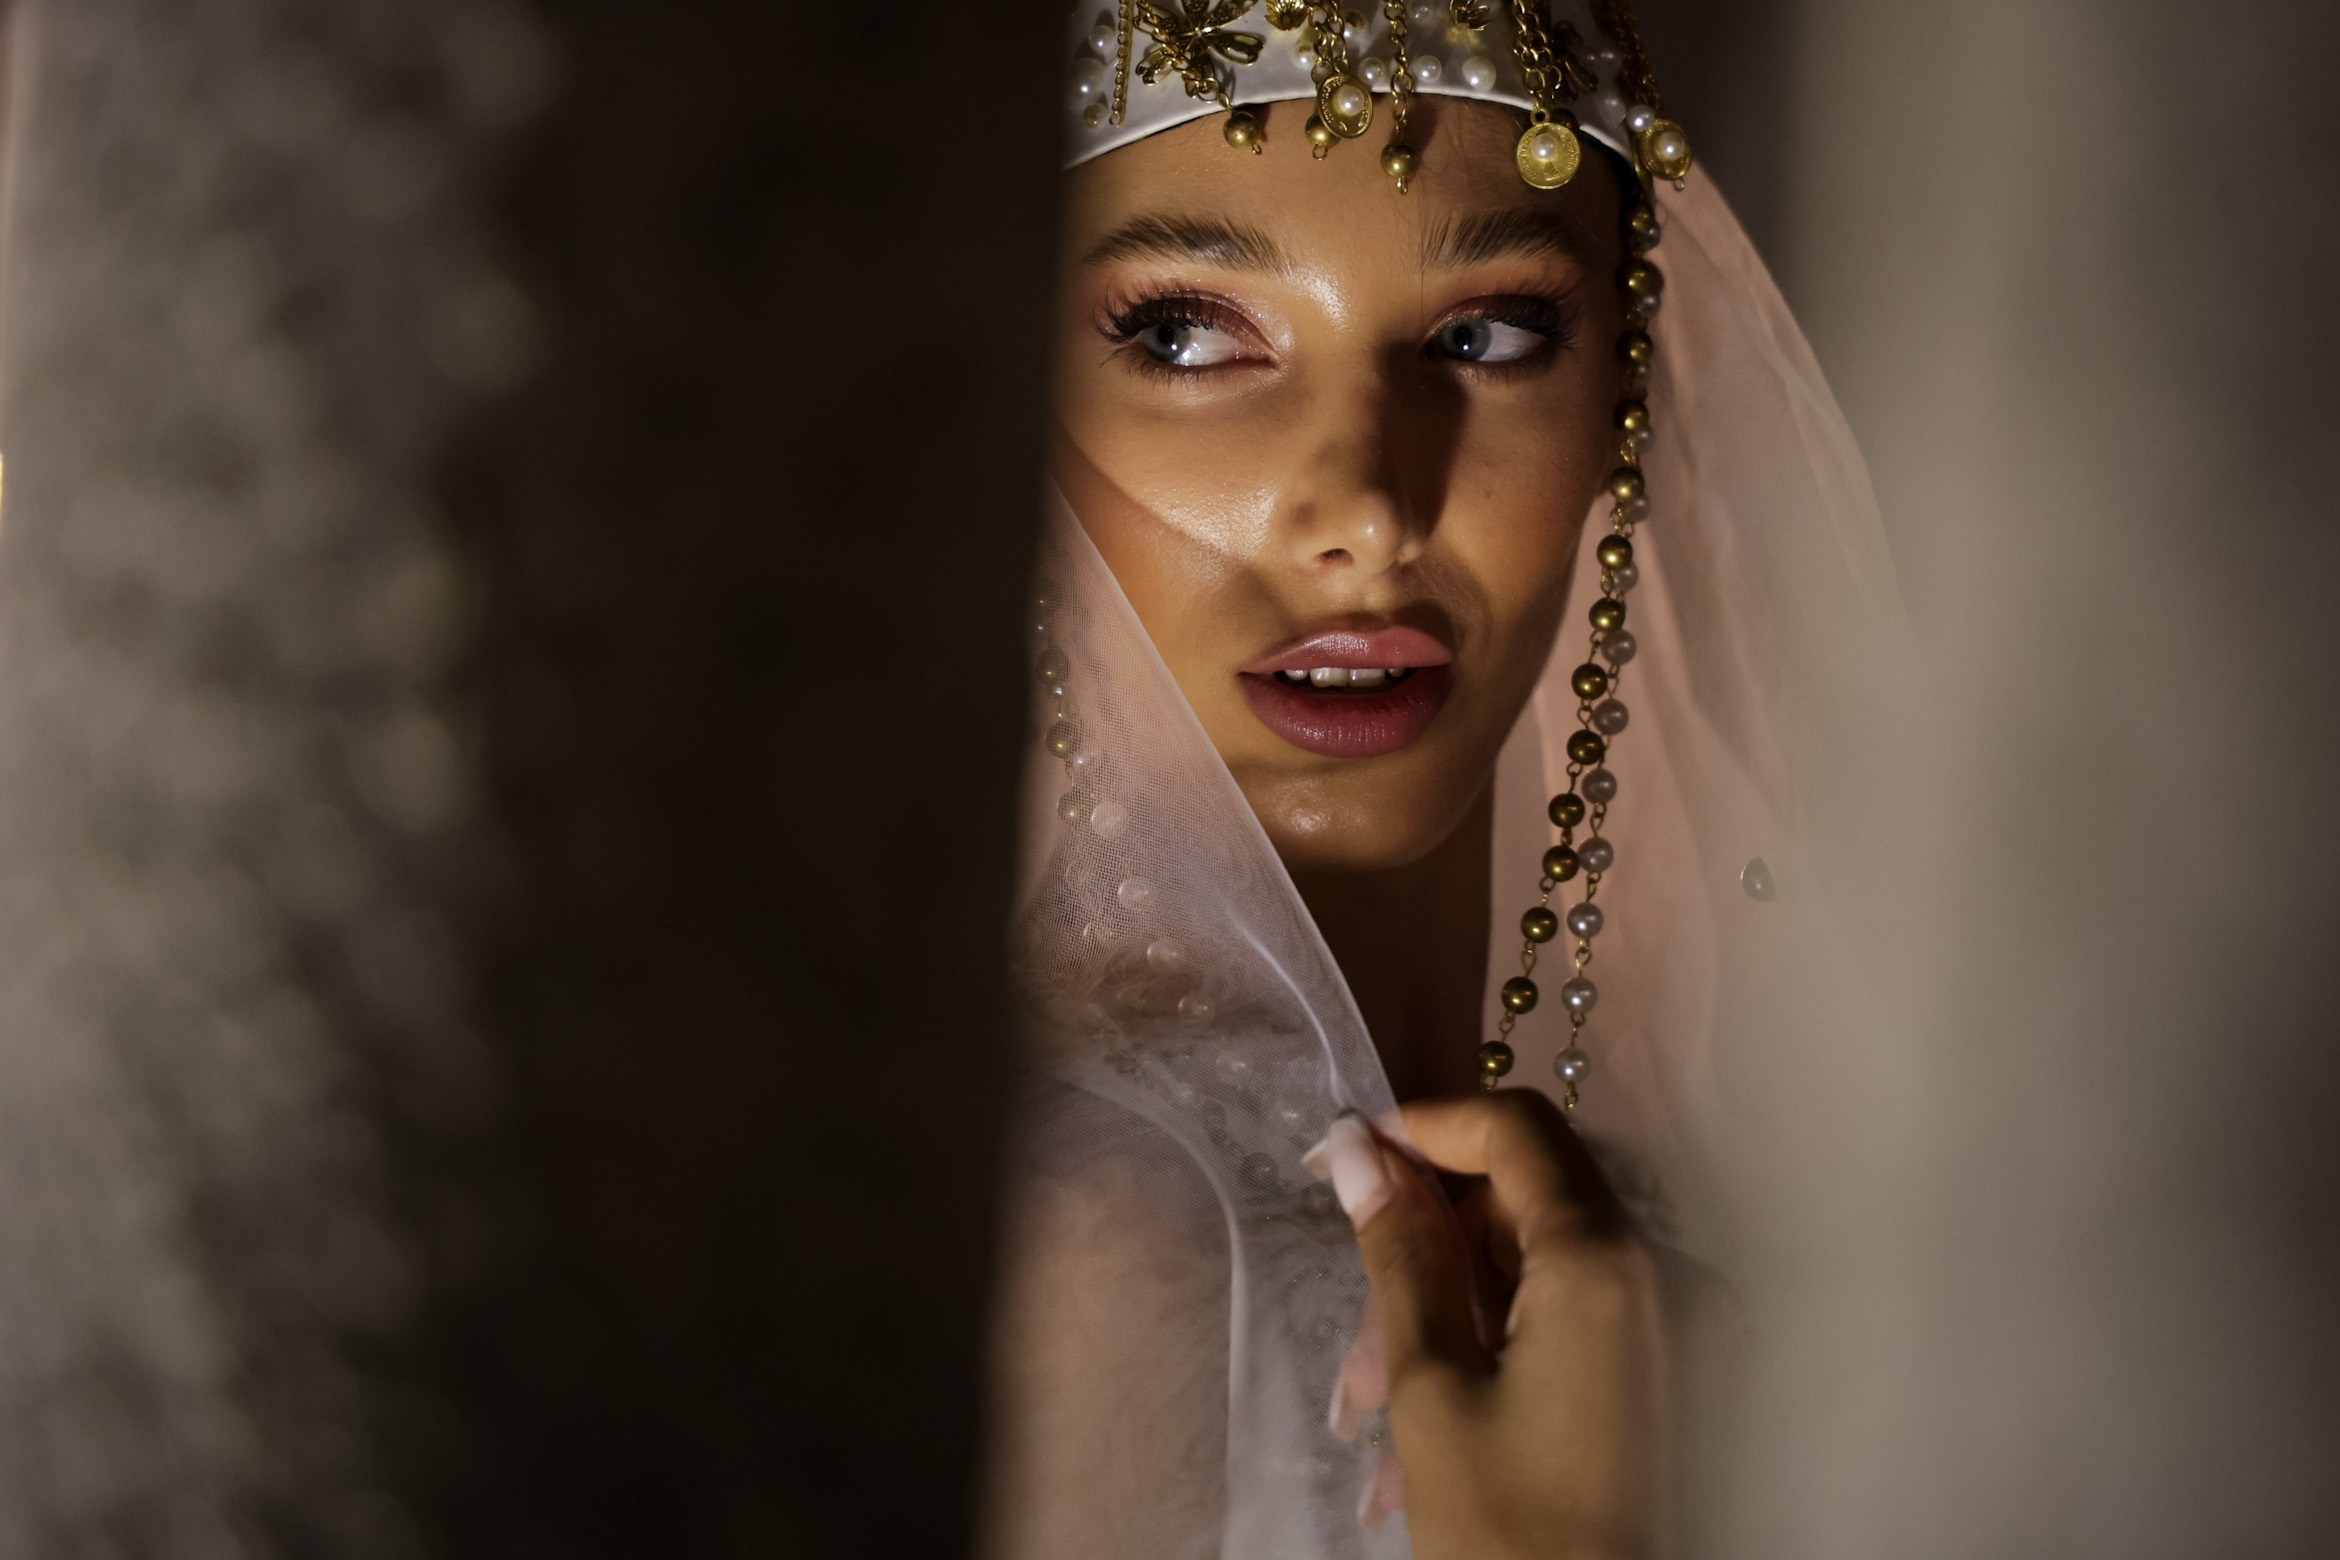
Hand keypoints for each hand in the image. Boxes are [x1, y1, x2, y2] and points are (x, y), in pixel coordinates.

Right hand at [1312, 1093, 1672, 1559]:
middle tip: (1352, 1339)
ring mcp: (1677, 1325)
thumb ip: (1400, 1255)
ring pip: (1536, 1266)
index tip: (1339, 1163)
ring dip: (1446, 1315)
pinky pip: (1570, 1317)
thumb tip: (1354, 1151)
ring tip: (1372, 1417)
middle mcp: (1663, 1272)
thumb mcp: (1431, 1389)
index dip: (1420, 1127)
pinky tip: (1428, 1432)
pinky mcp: (1668, 1374)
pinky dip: (1495, 1348)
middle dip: (1425, 1248)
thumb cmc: (1509, 1530)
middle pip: (1523, 1198)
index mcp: (1606, 1261)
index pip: (1513, 1127)